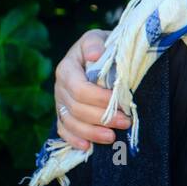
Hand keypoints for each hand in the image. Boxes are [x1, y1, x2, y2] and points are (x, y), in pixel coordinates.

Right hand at [54, 28, 128, 149]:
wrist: (101, 54)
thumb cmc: (103, 47)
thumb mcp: (99, 38)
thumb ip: (95, 44)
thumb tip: (94, 55)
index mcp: (67, 68)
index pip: (80, 89)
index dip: (99, 99)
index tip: (121, 104)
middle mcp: (60, 87)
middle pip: (77, 109)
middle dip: (102, 118)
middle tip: (126, 122)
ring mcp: (60, 102)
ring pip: (70, 122)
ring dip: (91, 132)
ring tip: (112, 137)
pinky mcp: (64, 113)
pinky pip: (63, 130)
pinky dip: (74, 139)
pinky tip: (87, 147)